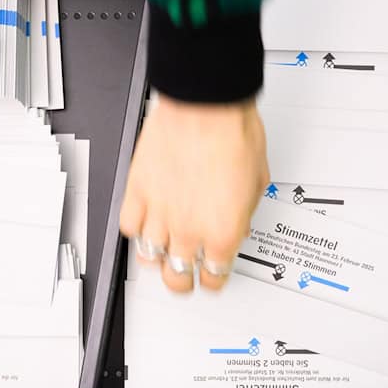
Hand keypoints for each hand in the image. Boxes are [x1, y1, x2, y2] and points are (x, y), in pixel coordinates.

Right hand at [120, 93, 269, 291]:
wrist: (205, 106)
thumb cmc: (234, 134)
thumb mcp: (258, 182)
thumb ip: (245, 214)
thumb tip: (239, 224)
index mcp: (223, 231)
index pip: (214, 277)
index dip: (214, 280)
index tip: (212, 276)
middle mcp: (188, 228)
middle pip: (176, 277)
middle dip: (182, 282)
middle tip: (183, 277)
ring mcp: (159, 211)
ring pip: (149, 256)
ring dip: (157, 258)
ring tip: (162, 252)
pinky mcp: (137, 191)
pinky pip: (129, 226)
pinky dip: (136, 230)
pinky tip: (144, 223)